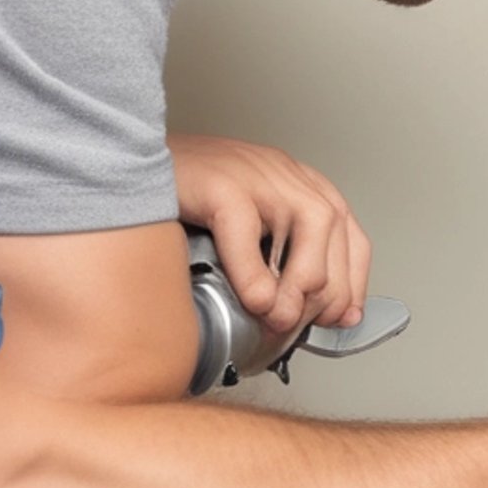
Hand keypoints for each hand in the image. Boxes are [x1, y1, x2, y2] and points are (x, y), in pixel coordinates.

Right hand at [167, 133, 371, 333]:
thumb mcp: (252, 229)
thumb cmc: (192, 197)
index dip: (352, 286)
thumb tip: (302, 311)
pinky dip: (254, 275)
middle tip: (296, 325)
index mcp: (306, 188)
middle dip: (324, 294)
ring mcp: (262, 175)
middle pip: (339, 238)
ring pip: (312, 230)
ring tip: (277, 317)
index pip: (354, 240)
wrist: (134, 161)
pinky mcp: (224, 183)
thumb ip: (282, 261)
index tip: (340, 319)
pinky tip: (253, 300)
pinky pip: (248, 234)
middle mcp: (292, 177)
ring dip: (298, 286)